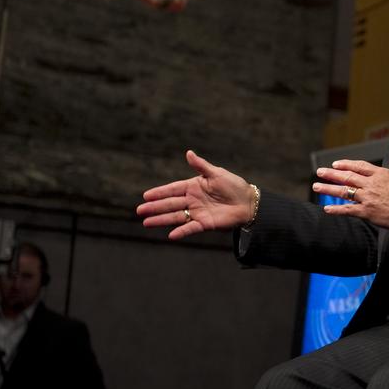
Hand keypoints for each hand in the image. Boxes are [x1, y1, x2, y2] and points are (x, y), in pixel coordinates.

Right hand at [137, 150, 252, 239]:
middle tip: (139, 210)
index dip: (159, 192)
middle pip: (170, 204)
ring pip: (176, 217)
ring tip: (146, 222)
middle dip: (155, 207)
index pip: (172, 189)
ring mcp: (197, 213)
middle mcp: (193, 200)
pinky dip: (181, 231)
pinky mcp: (205, 224)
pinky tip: (170, 235)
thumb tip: (188, 152)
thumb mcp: (217, 173)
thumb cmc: (234, 186)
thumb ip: (201, 166)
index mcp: (194, 186)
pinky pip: (191, 228)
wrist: (249, 202)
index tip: (146, 195)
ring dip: (161, 220)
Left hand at [314, 152, 388, 230]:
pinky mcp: (367, 211)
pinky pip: (348, 210)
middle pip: (347, 177)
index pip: (359, 166)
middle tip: (320, 172)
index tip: (336, 164)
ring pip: (344, 191)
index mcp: (380, 174)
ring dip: (329, 189)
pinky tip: (327, 208)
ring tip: (317, 187)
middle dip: (331, 174)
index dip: (346, 164)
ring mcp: (367, 198)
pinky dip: (337, 209)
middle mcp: (371, 184)